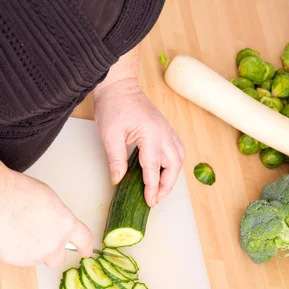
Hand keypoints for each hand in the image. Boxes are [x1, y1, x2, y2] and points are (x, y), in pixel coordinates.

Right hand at [0, 172, 92, 266]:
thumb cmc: (21, 194)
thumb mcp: (50, 200)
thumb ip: (57, 218)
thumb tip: (52, 223)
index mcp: (66, 226)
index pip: (84, 241)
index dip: (85, 247)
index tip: (85, 251)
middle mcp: (53, 245)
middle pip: (58, 259)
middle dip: (53, 253)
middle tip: (42, 240)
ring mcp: (34, 256)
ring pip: (36, 258)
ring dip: (31, 249)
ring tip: (18, 229)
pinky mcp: (14, 260)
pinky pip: (17, 257)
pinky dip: (14, 249)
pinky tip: (7, 233)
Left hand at [93, 79, 184, 206]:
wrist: (119, 86)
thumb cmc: (113, 106)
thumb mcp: (109, 135)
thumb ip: (116, 160)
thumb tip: (118, 180)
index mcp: (151, 135)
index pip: (153, 169)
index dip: (152, 188)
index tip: (150, 202)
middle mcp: (164, 133)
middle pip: (174, 166)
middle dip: (167, 185)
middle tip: (155, 199)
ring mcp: (167, 130)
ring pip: (179, 158)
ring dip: (172, 176)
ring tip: (160, 188)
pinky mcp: (165, 128)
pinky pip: (176, 150)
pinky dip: (173, 164)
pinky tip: (164, 171)